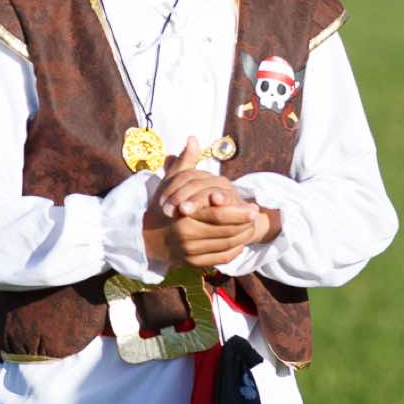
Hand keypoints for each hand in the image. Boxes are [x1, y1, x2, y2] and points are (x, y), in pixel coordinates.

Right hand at [144, 137, 261, 269]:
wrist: (146, 238)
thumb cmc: (163, 207)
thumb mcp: (170, 184)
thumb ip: (185, 163)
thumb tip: (193, 139)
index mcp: (182, 216)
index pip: (216, 214)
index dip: (237, 211)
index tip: (253, 206)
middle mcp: (186, 236)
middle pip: (224, 231)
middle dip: (244, 223)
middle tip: (257, 215)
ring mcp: (190, 253)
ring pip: (224, 245)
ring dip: (241, 236)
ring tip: (252, 226)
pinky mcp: (193, 264)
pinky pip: (220, 259)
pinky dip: (233, 250)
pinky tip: (240, 241)